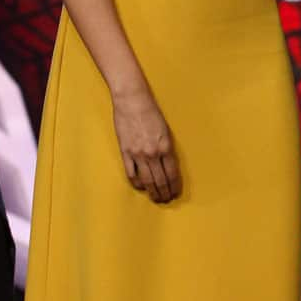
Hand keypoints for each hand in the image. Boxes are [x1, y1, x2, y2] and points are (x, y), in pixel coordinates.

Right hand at [112, 87, 181, 203]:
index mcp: (166, 147)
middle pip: (160, 180)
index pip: (172, 174)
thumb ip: (167, 149)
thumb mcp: (166, 131)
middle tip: (166, 200)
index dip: (174, 186)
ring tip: (155, 198)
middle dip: (164, 193)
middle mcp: (153, 153)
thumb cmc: (151, 112)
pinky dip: (136, 183)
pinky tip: (140, 187)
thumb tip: (168, 166)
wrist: (132, 100)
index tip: (175, 193)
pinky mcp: (125, 152)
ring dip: (152, 192)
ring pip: (146, 181)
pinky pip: (131, 174)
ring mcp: (137, 154)